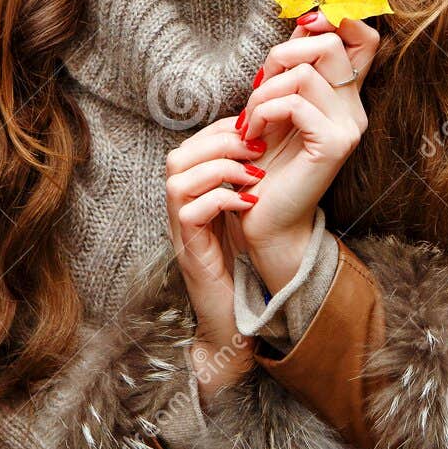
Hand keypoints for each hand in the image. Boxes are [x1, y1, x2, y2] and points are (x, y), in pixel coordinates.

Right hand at [164, 114, 268, 405]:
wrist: (234, 318)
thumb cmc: (243, 266)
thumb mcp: (246, 215)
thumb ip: (247, 182)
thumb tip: (268, 143)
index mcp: (193, 195)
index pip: (194, 145)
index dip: (222, 131)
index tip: (257, 130)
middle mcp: (180, 210)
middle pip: (179, 156)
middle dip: (220, 142)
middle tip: (258, 146)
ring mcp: (179, 230)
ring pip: (178, 180)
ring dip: (221, 168)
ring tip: (256, 174)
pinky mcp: (188, 251)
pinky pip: (190, 213)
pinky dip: (221, 199)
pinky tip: (250, 203)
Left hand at [232, 10, 380, 290]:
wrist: (266, 217)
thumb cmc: (265, 160)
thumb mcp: (277, 103)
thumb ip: (292, 66)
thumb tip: (303, 20)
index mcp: (344, 93)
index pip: (363, 37)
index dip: (335, 19)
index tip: (301, 26)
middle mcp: (354, 107)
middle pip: (330, 44)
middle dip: (283, 53)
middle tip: (259, 84)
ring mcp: (348, 126)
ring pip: (305, 74)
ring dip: (264, 91)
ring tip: (249, 119)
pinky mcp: (334, 145)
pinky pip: (296, 104)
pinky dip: (264, 111)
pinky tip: (252, 133)